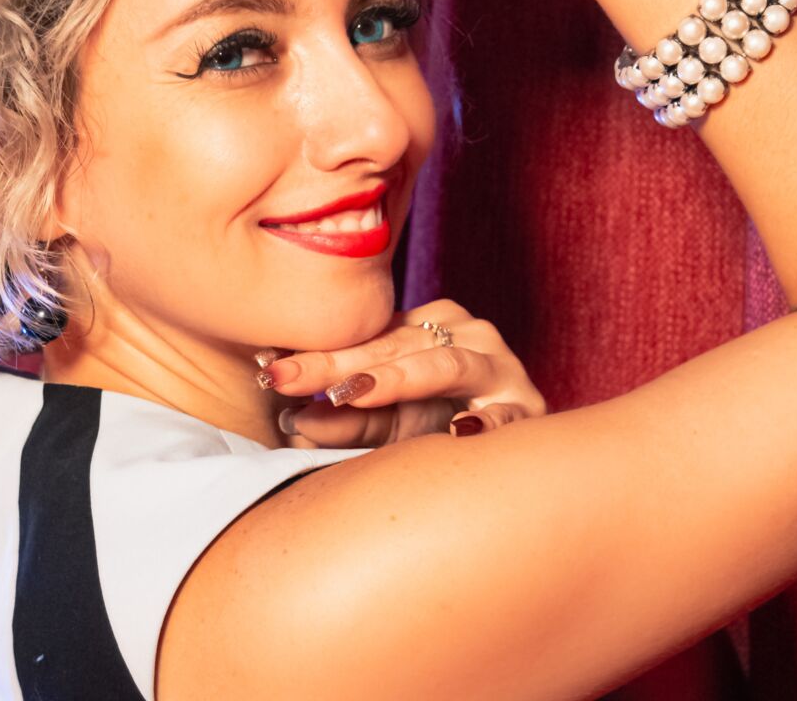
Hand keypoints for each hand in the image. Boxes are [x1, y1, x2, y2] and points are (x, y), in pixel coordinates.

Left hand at [255, 299, 546, 447]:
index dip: (315, 356)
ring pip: (445, 363)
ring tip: (354, 392)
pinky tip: (460, 429)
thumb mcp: (381, 427)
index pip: (365, 340)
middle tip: (288, 379)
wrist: (516, 466)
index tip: (268, 369)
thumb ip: (342, 421)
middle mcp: (464, 336)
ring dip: (399, 378)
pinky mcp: (528, 407)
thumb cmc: (440, 436)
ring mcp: (500, 366)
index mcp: (427, 330)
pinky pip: (507, 413)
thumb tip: (291, 421)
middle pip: (394, 347)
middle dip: (338, 365)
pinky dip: (486, 420)